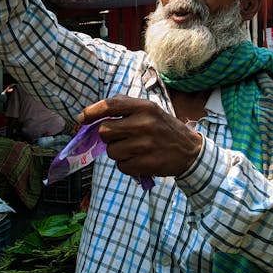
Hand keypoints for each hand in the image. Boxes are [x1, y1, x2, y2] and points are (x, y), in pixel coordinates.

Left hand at [77, 95, 202, 177]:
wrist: (190, 151)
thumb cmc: (163, 128)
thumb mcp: (149, 110)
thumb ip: (124, 108)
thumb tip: (89, 115)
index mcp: (144, 107)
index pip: (110, 106)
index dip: (91, 112)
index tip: (81, 118)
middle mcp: (144, 124)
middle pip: (105, 132)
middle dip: (108, 137)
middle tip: (120, 138)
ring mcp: (145, 145)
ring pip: (111, 151)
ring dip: (117, 152)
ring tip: (133, 149)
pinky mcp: (146, 164)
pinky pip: (121, 166)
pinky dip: (126, 165)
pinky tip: (139, 160)